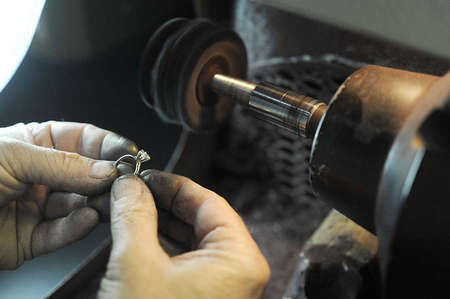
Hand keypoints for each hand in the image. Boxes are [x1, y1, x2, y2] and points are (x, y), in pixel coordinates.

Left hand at [0, 121, 137, 269]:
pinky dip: (75, 228)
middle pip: (88, 175)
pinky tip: (86, 219)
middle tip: (126, 184)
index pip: (85, 140)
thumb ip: (62, 164)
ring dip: (97, 204)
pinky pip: (60, 234)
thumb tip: (106, 170)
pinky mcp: (31, 239)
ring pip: (80, 205)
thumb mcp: (12, 155)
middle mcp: (43, 176)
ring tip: (111, 203)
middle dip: (108, 179)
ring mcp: (38, 207)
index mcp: (37, 145)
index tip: (130, 154)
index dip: (109, 145)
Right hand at [98, 170, 269, 298]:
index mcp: (239, 259)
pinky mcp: (204, 298)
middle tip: (135, 190)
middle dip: (164, 203)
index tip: (149, 175)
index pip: (209, 202)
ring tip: (131, 208)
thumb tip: (130, 186)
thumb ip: (134, 215)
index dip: (175, 184)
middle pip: (201, 219)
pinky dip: (162, 246)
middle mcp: (238, 272)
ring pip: (192, 240)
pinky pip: (186, 261)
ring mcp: (223, 287)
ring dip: (160, 223)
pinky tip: (139, 235)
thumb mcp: (136, 264)